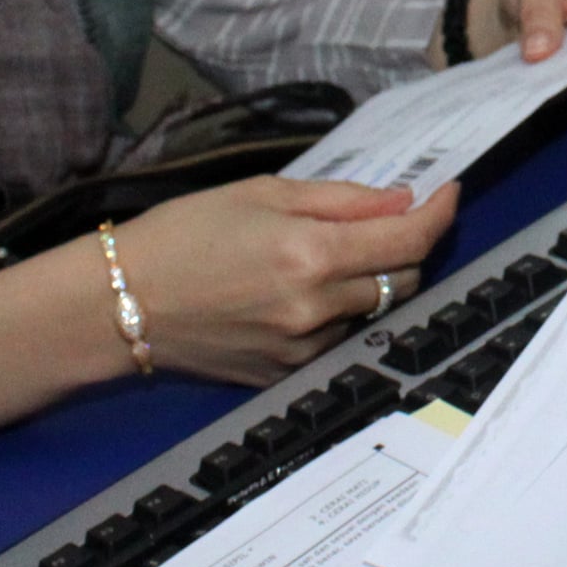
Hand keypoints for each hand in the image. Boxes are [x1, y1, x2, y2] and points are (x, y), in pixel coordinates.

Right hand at [115, 175, 457, 384]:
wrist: (118, 304)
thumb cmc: (183, 235)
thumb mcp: (262, 193)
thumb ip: (341, 200)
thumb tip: (402, 200)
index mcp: (312, 254)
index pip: (408, 240)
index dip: (439, 214)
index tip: (447, 194)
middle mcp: (316, 308)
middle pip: (402, 279)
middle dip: (406, 247)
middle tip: (388, 221)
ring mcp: (303, 347)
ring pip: (373, 311)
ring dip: (370, 281)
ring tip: (325, 256)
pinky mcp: (286, 373)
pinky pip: (337, 337)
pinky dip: (338, 311)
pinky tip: (300, 292)